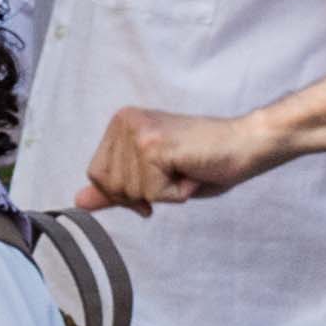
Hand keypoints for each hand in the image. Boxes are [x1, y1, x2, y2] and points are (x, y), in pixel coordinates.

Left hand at [80, 103, 280, 208]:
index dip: (126, 192)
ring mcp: (137, 132)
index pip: (97, 175)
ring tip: (186, 170)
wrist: (247, 143)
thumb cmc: (206, 161)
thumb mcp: (153, 177)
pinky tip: (192, 172)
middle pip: (109, 186)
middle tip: (176, 172)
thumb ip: (115, 189)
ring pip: (131, 192)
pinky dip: (177, 194)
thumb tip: (78, 202)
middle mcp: (124, 123)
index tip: (156, 182)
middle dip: (145, 194)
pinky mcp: (154, 146)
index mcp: (120, 124)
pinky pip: (153, 194)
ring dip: (165, 193)